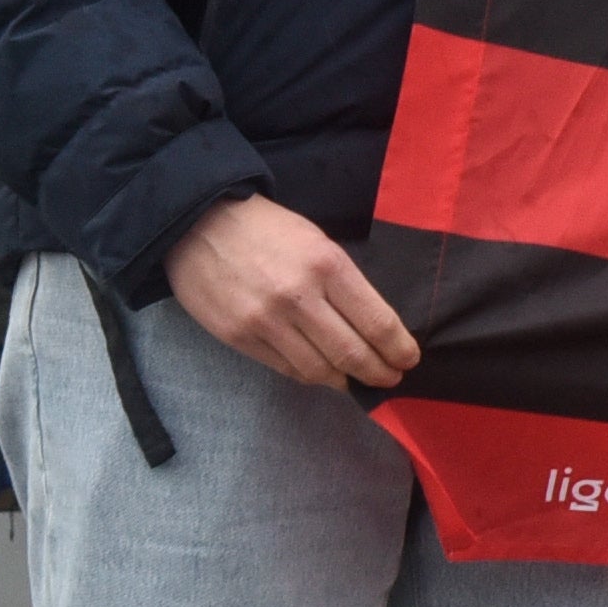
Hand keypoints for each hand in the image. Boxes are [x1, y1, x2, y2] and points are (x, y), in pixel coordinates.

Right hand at [165, 194, 419, 387]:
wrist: (199, 224)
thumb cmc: (267, 229)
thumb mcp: (318, 242)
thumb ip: (344, 283)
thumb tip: (373, 325)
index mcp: (327, 265)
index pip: (376, 321)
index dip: (398, 348)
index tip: (409, 359)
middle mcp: (299, 296)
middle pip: (351, 352)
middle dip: (379, 372)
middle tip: (390, 379)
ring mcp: (266, 320)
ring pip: (318, 369)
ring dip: (345, 381)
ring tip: (358, 381)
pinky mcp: (239, 337)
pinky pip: (285, 368)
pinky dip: (310, 375)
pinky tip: (323, 374)